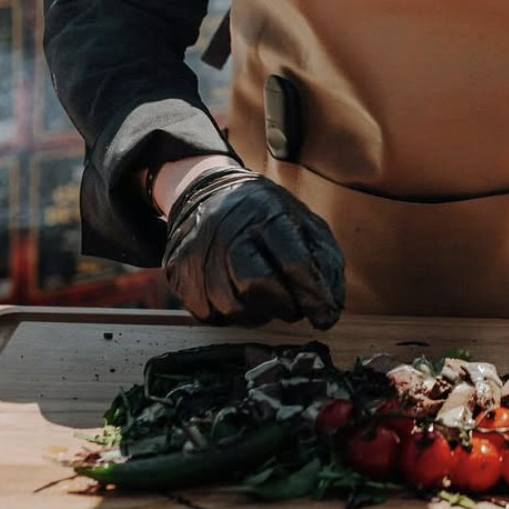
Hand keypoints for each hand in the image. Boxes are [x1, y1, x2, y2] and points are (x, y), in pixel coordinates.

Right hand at [162, 167, 345, 328]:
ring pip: (231, 306)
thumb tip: (330, 310)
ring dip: (256, 314)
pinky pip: (207, 314)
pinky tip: (239, 297)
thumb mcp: (305, 222)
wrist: (210, 193)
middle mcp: (228, 229)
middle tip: (294, 307)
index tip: (325, 315)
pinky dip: (229, 315)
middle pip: (256, 285)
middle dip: (283, 307)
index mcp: (267, 213)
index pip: (294, 262)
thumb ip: (324, 262)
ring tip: (266, 298)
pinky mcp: (178, 271)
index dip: (313, 295)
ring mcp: (198, 251)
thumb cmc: (266, 216)